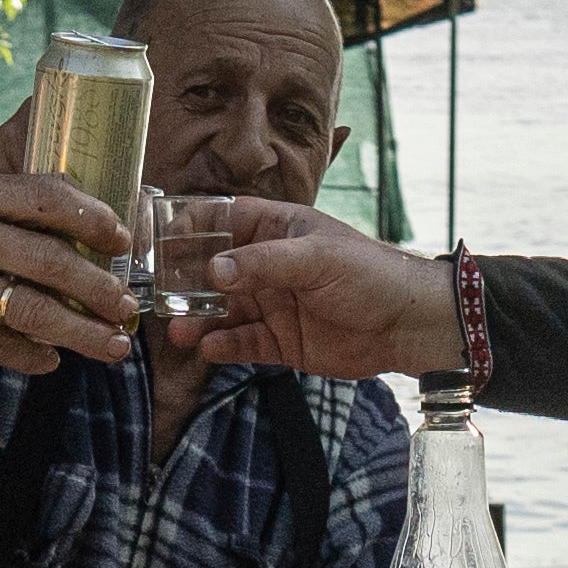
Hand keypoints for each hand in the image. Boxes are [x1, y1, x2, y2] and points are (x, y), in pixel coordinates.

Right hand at [0, 164, 138, 383]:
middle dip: (101, 288)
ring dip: (83, 333)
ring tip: (115, 346)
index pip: (46, 199)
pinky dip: (34, 358)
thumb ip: (3, 201)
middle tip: (128, 304)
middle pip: (52, 262)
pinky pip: (3, 347)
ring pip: (36, 313)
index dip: (94, 218)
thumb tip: (77, 212)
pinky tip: (54, 361)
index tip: (122, 239)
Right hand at [153, 186, 452, 382]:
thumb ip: (262, 263)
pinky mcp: (281, 341)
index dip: (191, 228)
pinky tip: (208, 347)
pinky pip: (242, 342)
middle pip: (214, 269)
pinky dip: (223, 345)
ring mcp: (273, 304)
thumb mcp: (315, 258)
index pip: (223, 220)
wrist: (407, 324)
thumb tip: (212, 271)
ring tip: (176, 329)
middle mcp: (268, 265)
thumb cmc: (369, 273)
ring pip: (223, 309)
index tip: (161, 242)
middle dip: (185, 281)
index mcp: (277, 229)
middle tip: (159, 295)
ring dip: (198, 318)